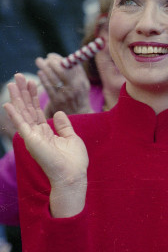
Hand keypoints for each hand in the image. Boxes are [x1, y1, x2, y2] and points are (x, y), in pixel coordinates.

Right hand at [3, 74, 87, 216]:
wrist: (73, 175)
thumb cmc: (74, 161)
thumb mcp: (71, 137)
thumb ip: (63, 125)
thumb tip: (58, 112)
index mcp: (45, 132)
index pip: (36, 111)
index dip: (34, 96)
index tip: (32, 82)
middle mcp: (36, 134)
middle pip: (28, 109)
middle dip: (24, 92)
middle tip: (19, 76)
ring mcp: (32, 137)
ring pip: (23, 113)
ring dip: (17, 98)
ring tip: (13, 83)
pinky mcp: (31, 141)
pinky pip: (21, 125)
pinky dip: (15, 114)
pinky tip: (9, 103)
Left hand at [36, 53, 92, 117]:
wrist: (79, 115)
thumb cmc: (78, 96)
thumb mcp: (82, 84)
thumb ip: (76, 73)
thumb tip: (64, 59)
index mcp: (82, 81)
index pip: (72, 65)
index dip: (60, 58)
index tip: (52, 55)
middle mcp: (76, 87)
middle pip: (62, 69)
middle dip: (52, 61)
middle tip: (45, 58)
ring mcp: (66, 94)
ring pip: (54, 76)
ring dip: (44, 67)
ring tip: (39, 61)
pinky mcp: (57, 101)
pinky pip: (48, 86)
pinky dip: (43, 78)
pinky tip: (40, 73)